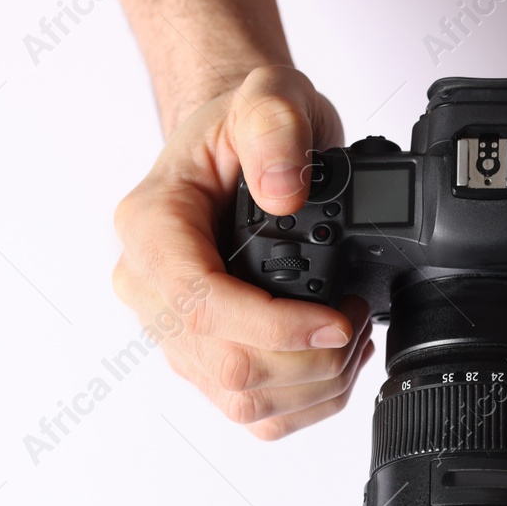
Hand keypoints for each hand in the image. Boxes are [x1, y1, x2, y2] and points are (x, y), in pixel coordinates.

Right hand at [112, 66, 375, 438]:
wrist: (234, 147)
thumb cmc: (239, 126)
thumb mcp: (266, 94)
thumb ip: (273, 127)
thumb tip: (282, 192)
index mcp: (149, 228)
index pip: (200, 305)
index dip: (274, 327)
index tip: (335, 321)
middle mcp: (150, 287)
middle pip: (227, 364)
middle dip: (309, 359)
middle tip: (356, 320)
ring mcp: (175, 330)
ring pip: (241, 399)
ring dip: (314, 384)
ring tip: (352, 336)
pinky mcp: (204, 358)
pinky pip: (249, 410)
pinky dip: (304, 400)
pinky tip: (331, 360)